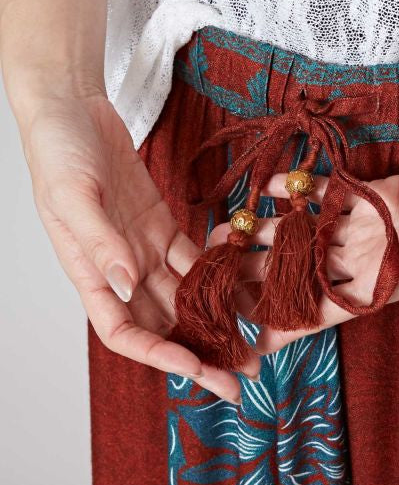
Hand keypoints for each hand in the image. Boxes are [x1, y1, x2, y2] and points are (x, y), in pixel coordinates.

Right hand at [16, 87, 259, 403]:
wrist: (73, 110)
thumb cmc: (58, 151)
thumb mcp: (72, 194)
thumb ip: (100, 240)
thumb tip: (125, 285)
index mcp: (90, 272)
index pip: (124, 331)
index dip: (159, 354)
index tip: (197, 368)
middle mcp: (120, 269)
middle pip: (163, 323)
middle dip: (200, 351)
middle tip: (242, 374)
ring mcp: (143, 247)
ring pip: (184, 294)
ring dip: (216, 318)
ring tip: (253, 337)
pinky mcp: (161, 224)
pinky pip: (193, 256)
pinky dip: (218, 269)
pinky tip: (244, 277)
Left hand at [208, 140, 398, 395]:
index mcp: (380, 288)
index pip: (319, 312)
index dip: (280, 326)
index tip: (239, 338)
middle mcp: (367, 261)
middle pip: (301, 271)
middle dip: (259, 275)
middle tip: (211, 276)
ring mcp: (369, 228)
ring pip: (307, 232)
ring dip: (269, 231)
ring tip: (227, 230)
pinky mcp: (375, 194)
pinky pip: (330, 194)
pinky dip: (300, 190)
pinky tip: (265, 186)